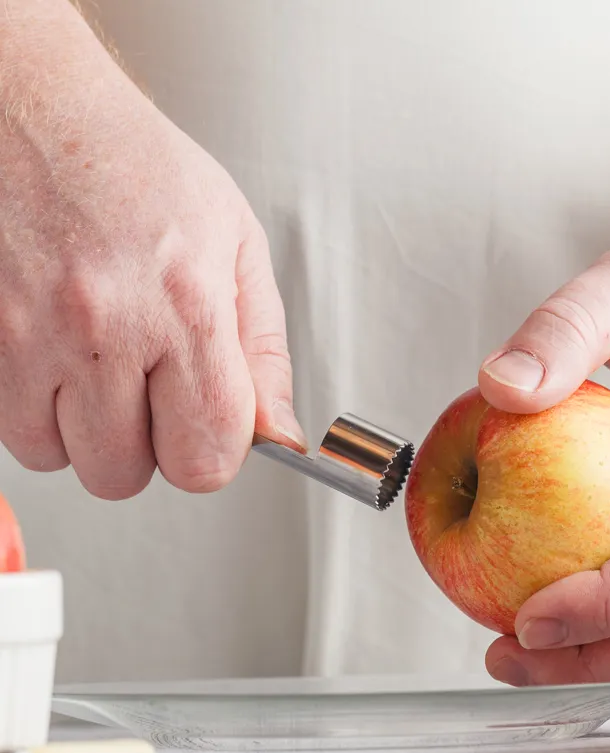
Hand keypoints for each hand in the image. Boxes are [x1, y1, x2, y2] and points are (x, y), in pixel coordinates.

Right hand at [0, 9, 303, 498]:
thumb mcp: (238, 249)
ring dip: (88, 430)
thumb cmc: (141, 170)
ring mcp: (30, 335)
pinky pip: (13, 429)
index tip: (208, 426)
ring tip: (103, 366)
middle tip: (152, 390)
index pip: (205, 458)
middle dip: (147, 446)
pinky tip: (62, 358)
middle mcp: (104, 327)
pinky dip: (40, 410)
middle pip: (127, 475)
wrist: (36, 113)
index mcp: (186, 307)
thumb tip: (276, 433)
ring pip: (63, 459)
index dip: (211, 452)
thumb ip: (265, 353)